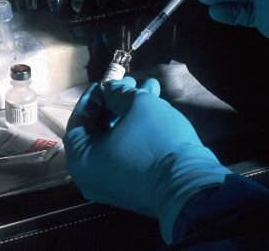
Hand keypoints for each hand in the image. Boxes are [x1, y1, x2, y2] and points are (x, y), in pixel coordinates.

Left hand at [63, 78, 230, 242]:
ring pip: (117, 139)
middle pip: (99, 130)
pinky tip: (157, 108)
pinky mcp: (133, 187)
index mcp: (81, 160)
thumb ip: (118, 92)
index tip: (106, 81)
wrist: (189, 185)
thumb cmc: (156, 141)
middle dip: (117, 102)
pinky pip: (127, 154)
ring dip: (131, 113)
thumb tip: (111, 90)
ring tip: (151, 88)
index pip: (78, 121)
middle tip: (131, 82)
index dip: (93, 97)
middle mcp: (91, 177)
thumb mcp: (138, 105)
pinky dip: (137, 132)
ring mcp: (112, 185)